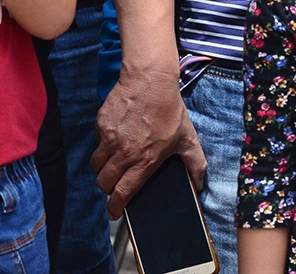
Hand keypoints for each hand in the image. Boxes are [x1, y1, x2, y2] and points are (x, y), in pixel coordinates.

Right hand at [91, 68, 207, 215]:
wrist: (150, 81)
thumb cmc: (170, 110)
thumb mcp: (189, 139)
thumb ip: (196, 164)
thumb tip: (199, 183)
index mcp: (145, 160)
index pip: (124, 191)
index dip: (116, 206)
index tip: (114, 212)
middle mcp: (125, 151)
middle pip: (103, 182)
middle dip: (107, 188)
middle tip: (114, 186)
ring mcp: (110, 137)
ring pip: (96, 165)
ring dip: (102, 170)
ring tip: (112, 165)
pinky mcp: (101, 124)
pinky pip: (96, 144)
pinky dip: (102, 147)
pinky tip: (114, 141)